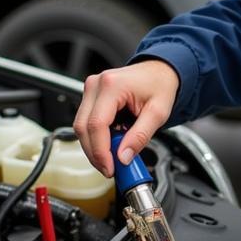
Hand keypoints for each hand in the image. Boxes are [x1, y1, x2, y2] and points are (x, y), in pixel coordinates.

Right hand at [73, 60, 179, 176]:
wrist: (159, 71)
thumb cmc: (159, 85)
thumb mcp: (158, 113)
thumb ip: (140, 136)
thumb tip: (123, 157)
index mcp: (112, 85)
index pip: (96, 125)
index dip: (100, 151)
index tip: (110, 168)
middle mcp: (96, 85)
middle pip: (83, 127)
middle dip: (95, 153)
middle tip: (110, 169)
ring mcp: (91, 89)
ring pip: (81, 126)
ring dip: (94, 147)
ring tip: (112, 159)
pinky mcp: (91, 96)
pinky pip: (86, 122)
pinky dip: (96, 138)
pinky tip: (110, 145)